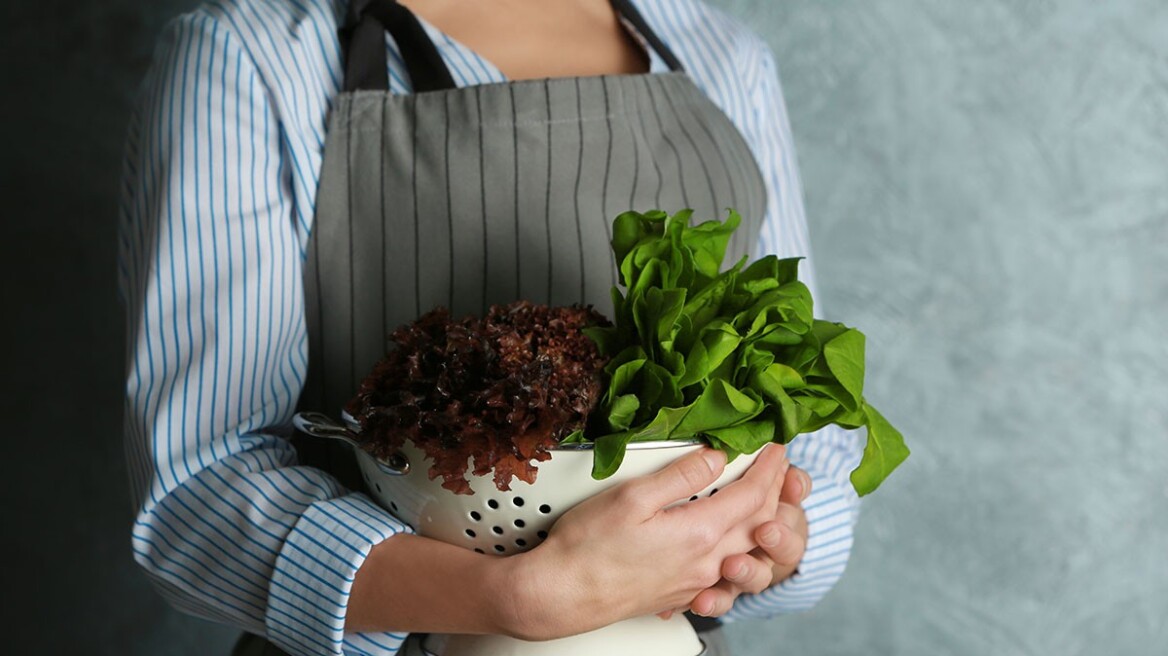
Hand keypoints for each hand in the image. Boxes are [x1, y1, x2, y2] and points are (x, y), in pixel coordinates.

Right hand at [499, 443, 788, 640]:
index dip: (769, 468)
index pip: (752, 495)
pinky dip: (740, 545)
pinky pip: (726, 569)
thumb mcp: (632, 497)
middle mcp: (705, 562)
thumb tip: (716, 457)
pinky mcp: (682, 594)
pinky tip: (731, 537)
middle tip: (779, 465)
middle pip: (758, 522)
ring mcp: (695, 582)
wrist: (563, 594)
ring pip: (746, 548)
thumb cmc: (588, 548)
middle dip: (774, 490)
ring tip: (763, 496)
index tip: (777, 446)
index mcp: (698, 533)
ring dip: (762, 519)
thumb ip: (680, 476)